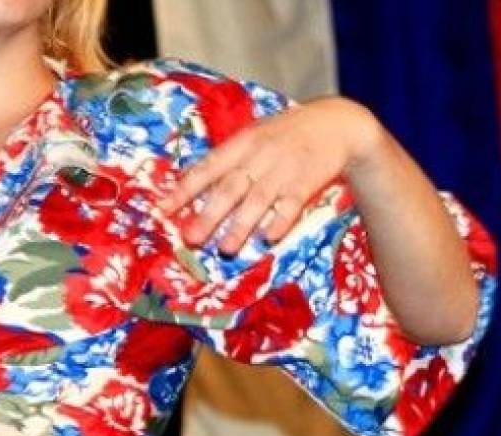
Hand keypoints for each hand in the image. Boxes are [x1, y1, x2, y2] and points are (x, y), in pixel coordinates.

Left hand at [155, 96, 383, 254]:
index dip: (184, 189)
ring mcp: (284, 168)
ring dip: (241, 226)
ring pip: (258, 199)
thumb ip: (228, 159)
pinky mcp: (307, 180)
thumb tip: (190, 186)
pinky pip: (291, 204)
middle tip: (191, 238)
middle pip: (230, 187)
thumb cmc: (286, 134)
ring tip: (226, 249)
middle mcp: (260, 154)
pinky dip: (279, 221)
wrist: (337, 123)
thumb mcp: (255, 135)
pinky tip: (267, 238)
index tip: (163, 210)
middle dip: (209, 214)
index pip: (207, 167)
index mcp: (241, 142)